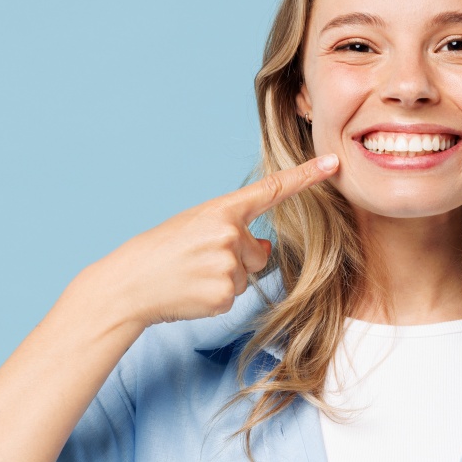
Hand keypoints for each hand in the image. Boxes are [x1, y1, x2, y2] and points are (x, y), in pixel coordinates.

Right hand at [90, 154, 339, 329]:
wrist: (128, 284)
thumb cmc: (161, 252)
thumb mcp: (196, 228)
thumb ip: (233, 230)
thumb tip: (265, 246)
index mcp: (221, 210)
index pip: (271, 190)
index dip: (305, 176)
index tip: (333, 163)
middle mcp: (229, 234)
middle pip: (258, 252)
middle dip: (236, 260)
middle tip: (196, 261)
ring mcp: (228, 265)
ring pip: (246, 276)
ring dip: (224, 279)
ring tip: (191, 275)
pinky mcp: (224, 294)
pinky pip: (234, 297)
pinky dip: (215, 298)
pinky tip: (192, 292)